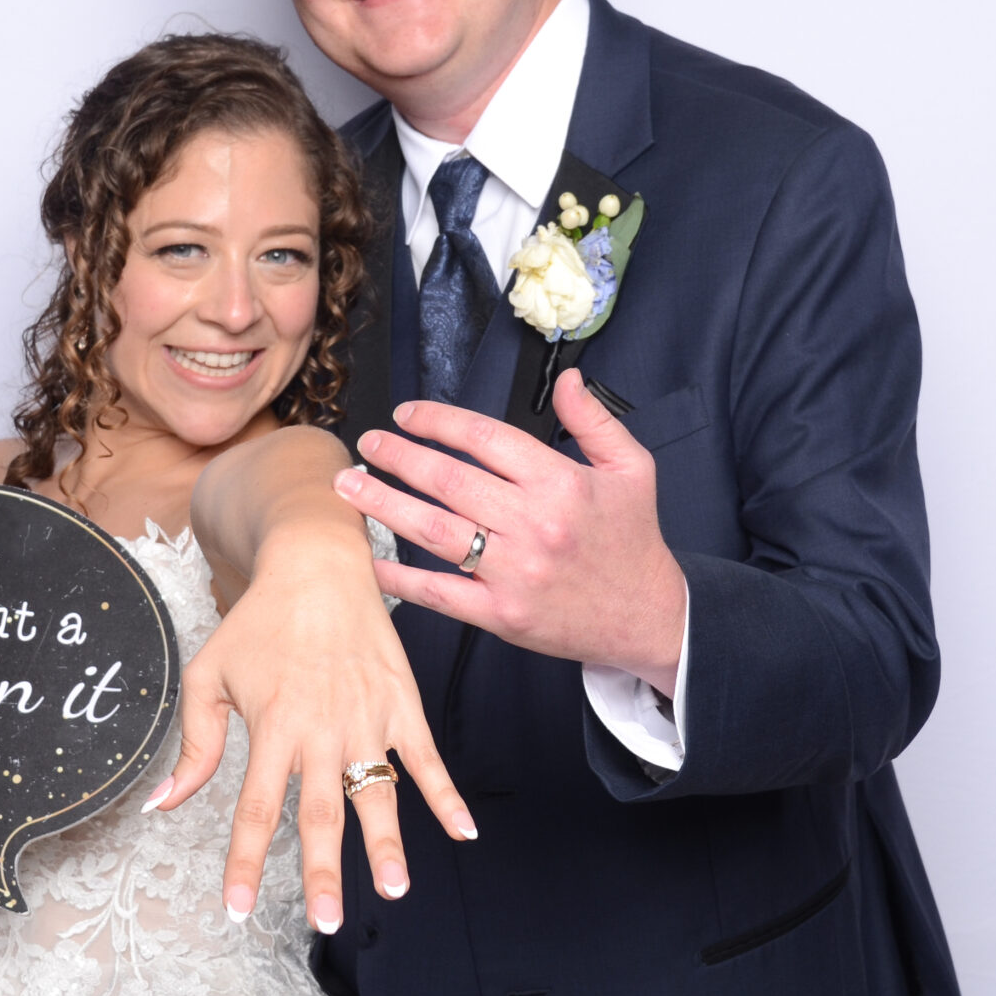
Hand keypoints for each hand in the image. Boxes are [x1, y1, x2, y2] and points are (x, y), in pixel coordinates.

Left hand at [150, 526, 473, 934]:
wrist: (318, 564)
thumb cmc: (258, 623)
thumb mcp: (208, 675)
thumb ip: (193, 745)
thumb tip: (163, 805)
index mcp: (273, 725)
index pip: (256, 809)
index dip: (246, 863)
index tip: (238, 910)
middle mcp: (322, 728)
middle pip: (322, 813)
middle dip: (324, 871)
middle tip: (326, 923)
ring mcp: (368, 718)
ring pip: (378, 792)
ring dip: (388, 843)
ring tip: (395, 889)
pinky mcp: (403, 704)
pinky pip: (428, 758)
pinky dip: (447, 794)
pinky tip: (464, 832)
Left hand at [340, 369, 685, 691]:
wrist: (647, 617)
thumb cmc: (633, 539)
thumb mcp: (631, 468)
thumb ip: (594, 420)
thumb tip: (566, 379)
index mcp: (560, 482)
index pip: (484, 438)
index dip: (437, 421)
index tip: (406, 415)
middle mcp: (533, 525)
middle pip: (448, 480)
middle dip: (397, 457)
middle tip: (367, 444)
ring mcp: (514, 572)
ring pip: (433, 530)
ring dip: (383, 504)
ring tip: (349, 485)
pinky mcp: (501, 614)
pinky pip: (438, 591)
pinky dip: (398, 574)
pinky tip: (368, 556)